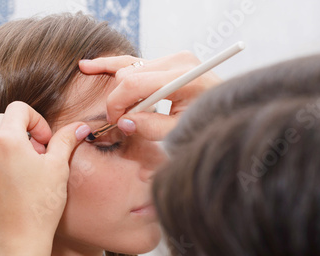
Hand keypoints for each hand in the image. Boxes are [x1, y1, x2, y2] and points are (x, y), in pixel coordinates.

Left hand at [0, 101, 90, 249]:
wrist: (19, 241)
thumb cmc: (40, 205)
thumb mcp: (58, 167)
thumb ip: (66, 140)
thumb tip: (80, 127)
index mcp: (6, 140)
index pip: (19, 108)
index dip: (38, 120)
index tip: (46, 141)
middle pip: (4, 121)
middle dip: (24, 130)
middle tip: (40, 153)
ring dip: (13, 147)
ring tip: (30, 171)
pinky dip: (3, 165)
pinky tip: (19, 186)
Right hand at [79, 51, 221, 140]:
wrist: (229, 114)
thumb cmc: (207, 124)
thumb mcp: (179, 133)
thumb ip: (150, 127)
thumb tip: (123, 122)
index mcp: (181, 77)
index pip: (133, 84)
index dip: (116, 105)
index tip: (116, 123)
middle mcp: (177, 61)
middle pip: (128, 74)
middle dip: (118, 99)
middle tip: (123, 121)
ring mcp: (174, 58)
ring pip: (129, 68)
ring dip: (120, 89)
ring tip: (105, 92)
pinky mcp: (170, 61)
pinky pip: (136, 62)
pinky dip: (115, 66)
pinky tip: (89, 65)